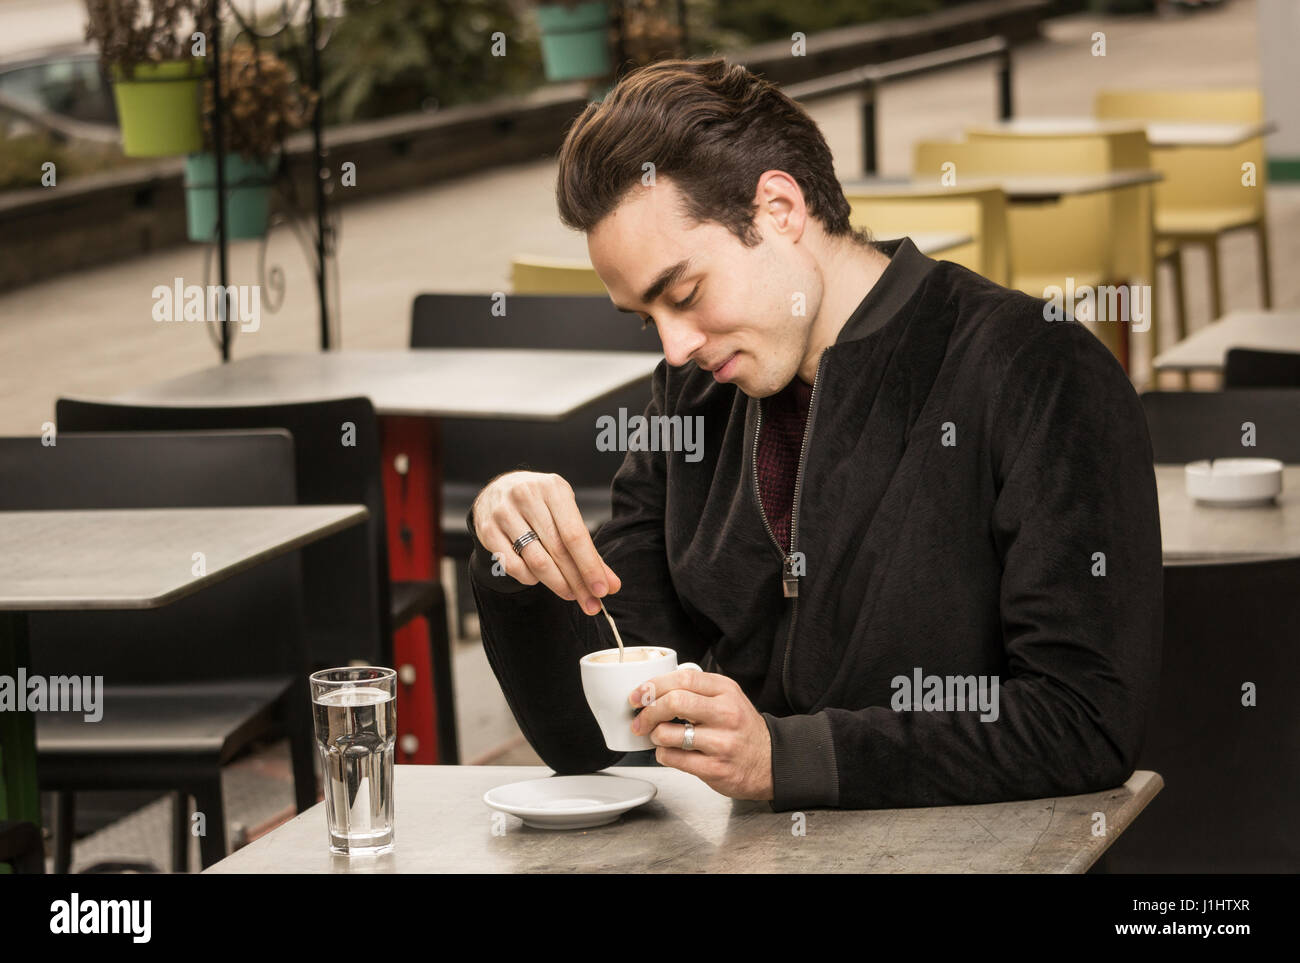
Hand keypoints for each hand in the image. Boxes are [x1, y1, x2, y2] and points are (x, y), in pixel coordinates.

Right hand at [472, 471, 620, 613]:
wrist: (498, 490)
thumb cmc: (541, 505)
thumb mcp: (566, 515)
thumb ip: (588, 550)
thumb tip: (610, 584)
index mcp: (554, 489)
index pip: (575, 535)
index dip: (590, 566)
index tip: (602, 590)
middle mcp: (527, 497)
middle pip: (557, 550)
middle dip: (577, 582)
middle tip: (591, 604)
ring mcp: (504, 513)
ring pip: (536, 560)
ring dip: (556, 584)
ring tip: (570, 594)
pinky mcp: (487, 530)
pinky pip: (512, 565)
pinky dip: (530, 578)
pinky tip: (539, 579)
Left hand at [629, 667, 772, 800]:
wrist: (770, 761)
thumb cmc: (742, 728)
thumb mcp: (727, 698)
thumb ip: (697, 690)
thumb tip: (654, 690)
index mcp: (726, 691)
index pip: (683, 679)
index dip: (654, 685)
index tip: (638, 695)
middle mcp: (726, 714)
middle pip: (674, 702)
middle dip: (648, 712)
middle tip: (640, 720)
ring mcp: (721, 742)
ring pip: (668, 733)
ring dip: (654, 736)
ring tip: (659, 737)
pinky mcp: (715, 768)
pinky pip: (673, 759)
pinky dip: (662, 755)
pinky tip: (669, 752)